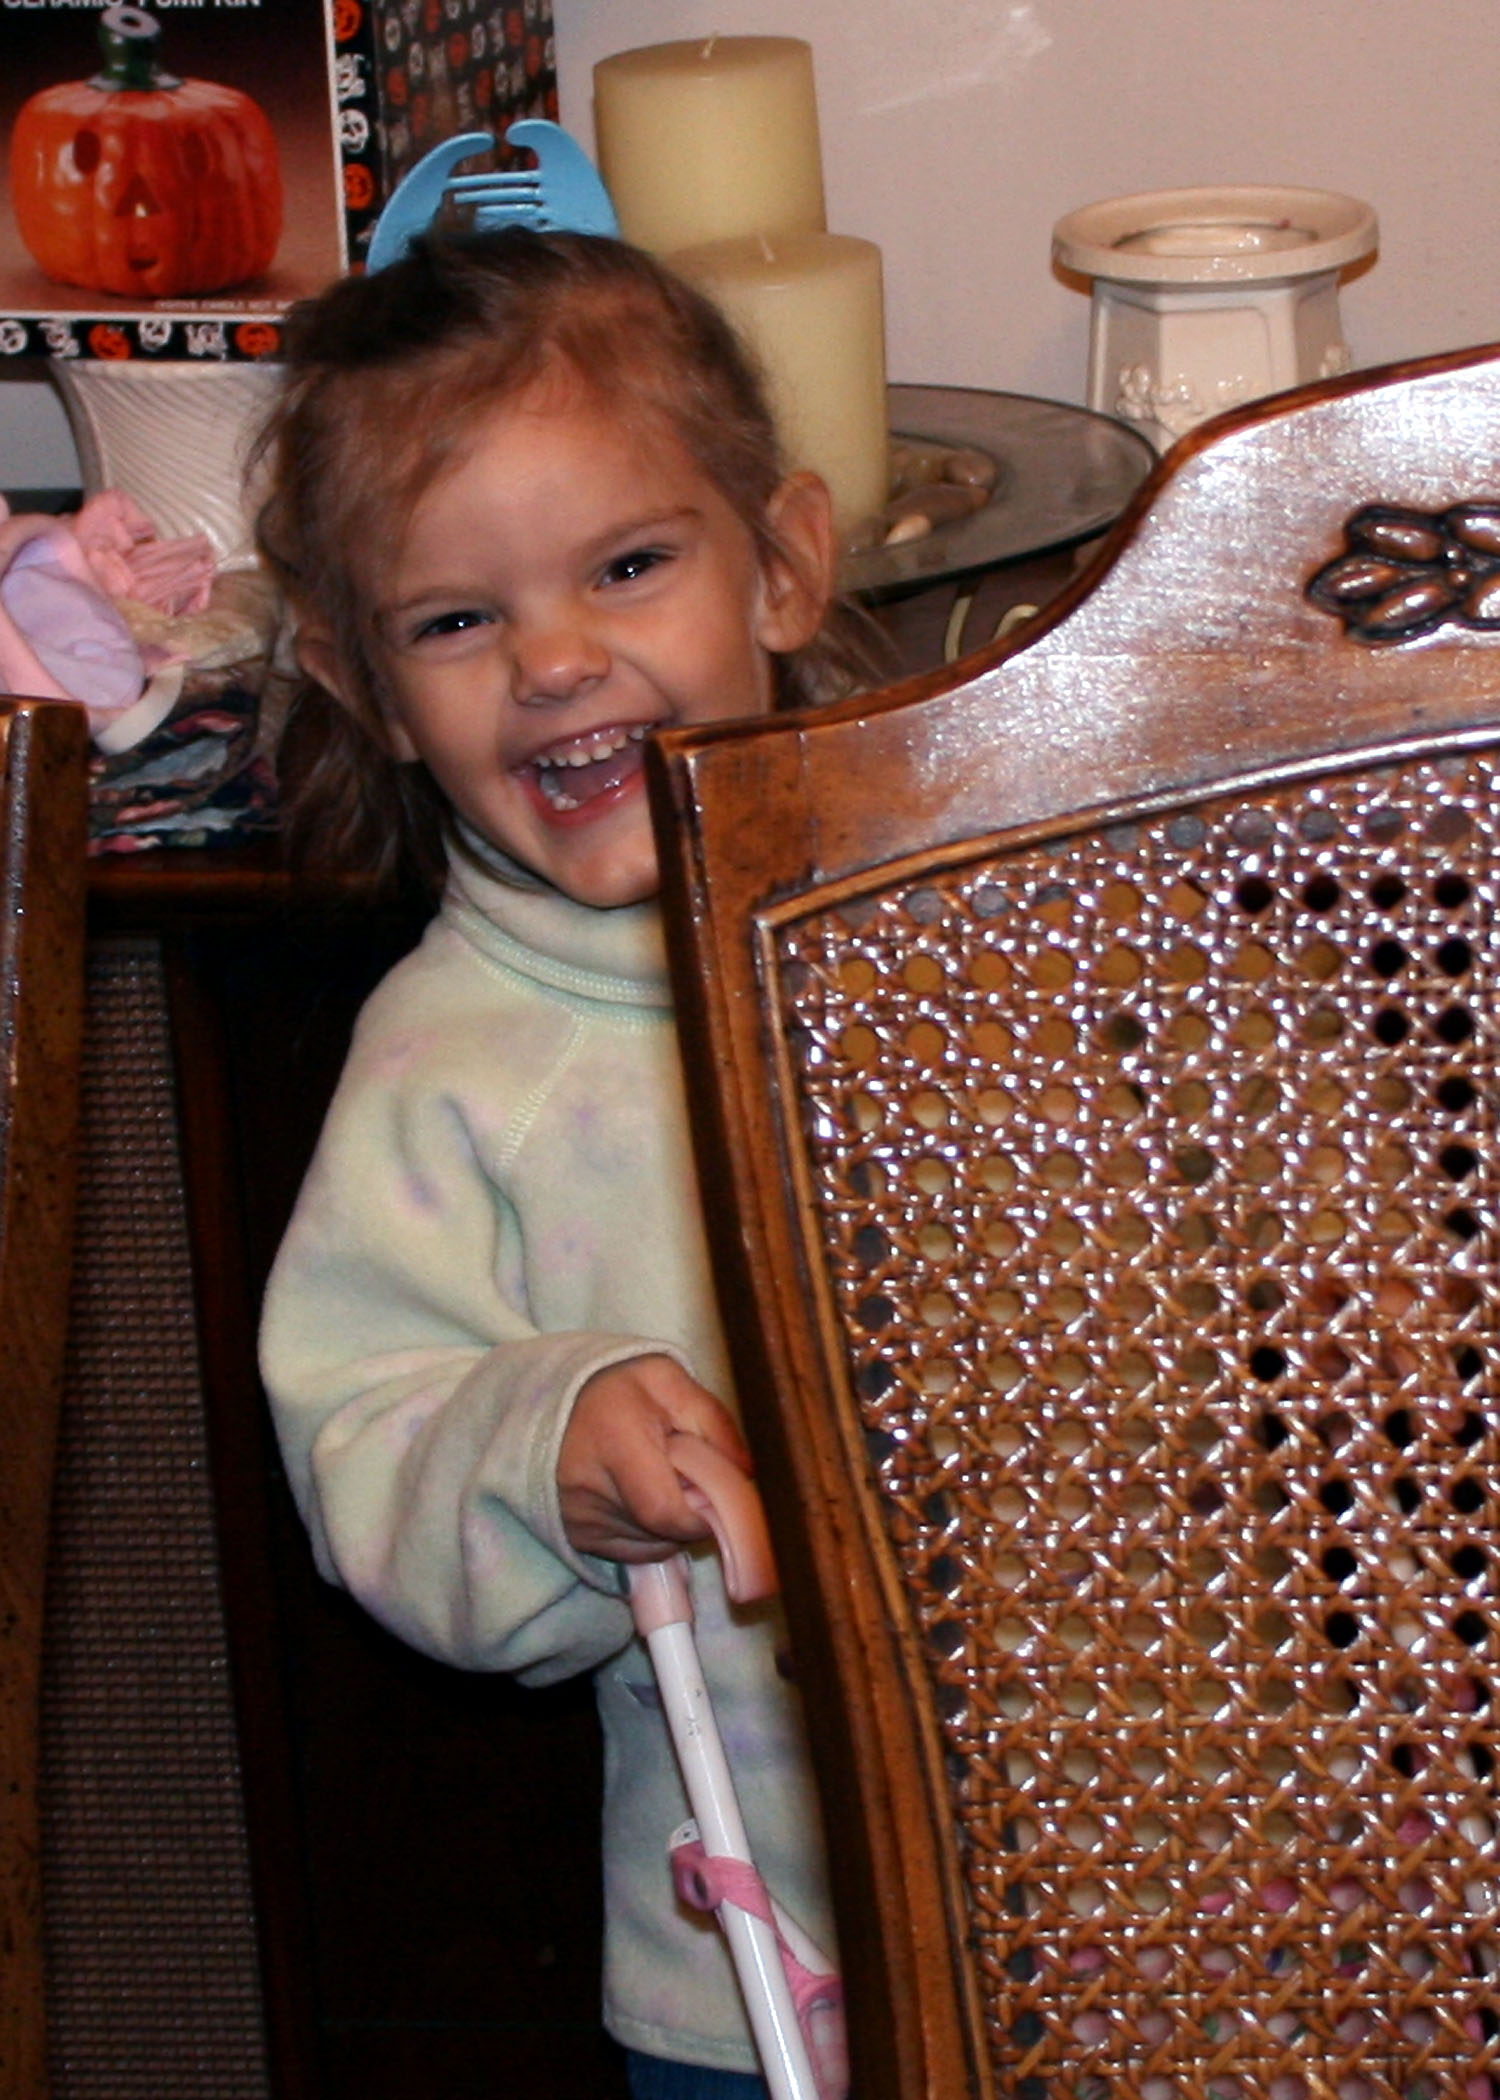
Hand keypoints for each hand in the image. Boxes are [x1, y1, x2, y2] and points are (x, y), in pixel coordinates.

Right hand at [557, 1354, 751, 1561]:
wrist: (558, 1401)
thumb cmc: (623, 1390)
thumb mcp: (671, 1382)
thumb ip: (713, 1422)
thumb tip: (746, 1475)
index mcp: (615, 1437)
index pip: (665, 1511)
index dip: (700, 1516)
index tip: (713, 1495)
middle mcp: (587, 1485)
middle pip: (663, 1533)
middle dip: (691, 1516)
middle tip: (690, 1481)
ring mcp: (578, 1516)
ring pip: (653, 1547)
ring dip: (671, 1526)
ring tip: (661, 1483)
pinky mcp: (576, 1536)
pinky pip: (633, 1553)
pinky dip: (650, 1534)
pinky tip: (641, 1498)